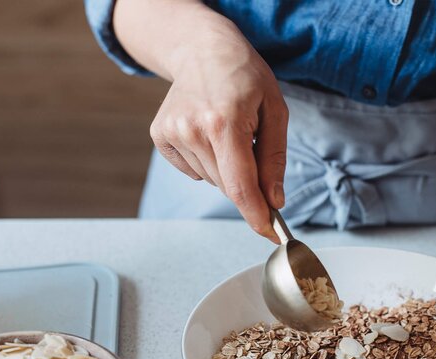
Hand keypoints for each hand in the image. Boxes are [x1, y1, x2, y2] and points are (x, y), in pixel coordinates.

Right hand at [149, 17, 287, 241]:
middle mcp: (193, 130)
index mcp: (224, 123)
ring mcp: (172, 133)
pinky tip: (208, 133)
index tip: (268, 232)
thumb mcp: (275, 111)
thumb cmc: (245, 77)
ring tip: (227, 131)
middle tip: (251, 147)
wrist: (202, 49)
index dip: (256, 214)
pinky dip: (206, 161)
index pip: (240, 186)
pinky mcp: (160, 135)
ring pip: (211, 180)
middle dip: (246, 180)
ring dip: (226, 168)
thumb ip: (274, 159)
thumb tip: (273, 201)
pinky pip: (193, 171)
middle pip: (228, 186)